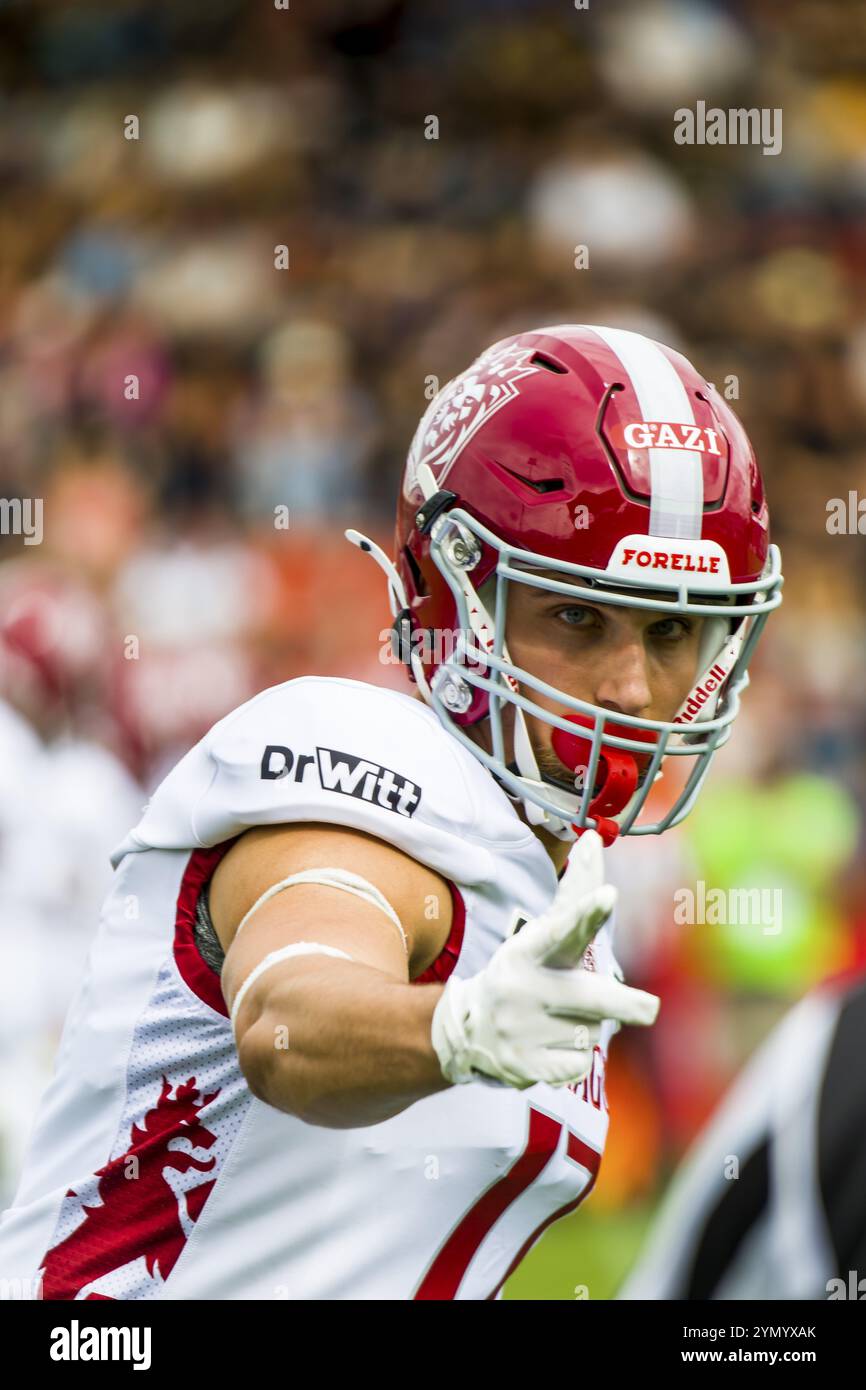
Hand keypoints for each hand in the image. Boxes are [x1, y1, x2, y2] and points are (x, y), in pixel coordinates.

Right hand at [430, 830, 659, 1088]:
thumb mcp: (541, 932)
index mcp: (535, 950)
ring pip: (594, 1032)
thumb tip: (594, 837)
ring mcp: (526, 1030)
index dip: (587, 913)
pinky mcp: (526, 1068)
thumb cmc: (524, 970)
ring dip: (585, 1027)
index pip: (565, 927)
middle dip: (626, 1005)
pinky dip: (570, 1057)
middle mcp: (530, 988)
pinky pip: (578, 1066)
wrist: (466, 1030)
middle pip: (596, 999)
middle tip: (650, 1008)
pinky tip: (545, 1045)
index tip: (608, 895)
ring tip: (552, 1020)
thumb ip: (575, 892)